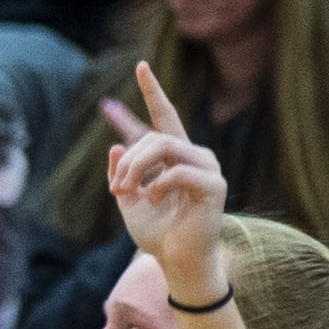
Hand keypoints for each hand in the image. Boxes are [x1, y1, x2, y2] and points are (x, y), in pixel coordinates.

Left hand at [101, 63, 230, 296]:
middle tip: (116, 188)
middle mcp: (195, 155)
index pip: (165, 117)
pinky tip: (153, 199)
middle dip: (128, 160)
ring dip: (138, 168)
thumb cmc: (157, 234)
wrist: (176, 262)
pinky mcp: (214, 185)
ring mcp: (208, 168)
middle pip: (155, 137)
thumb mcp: (129, 202)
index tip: (141, 66)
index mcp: (175, 156)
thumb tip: (114, 147)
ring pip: (166, 147)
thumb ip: (122, 175)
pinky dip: (159, 184)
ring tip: (127, 191)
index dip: (153, 92)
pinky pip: (180, 172)